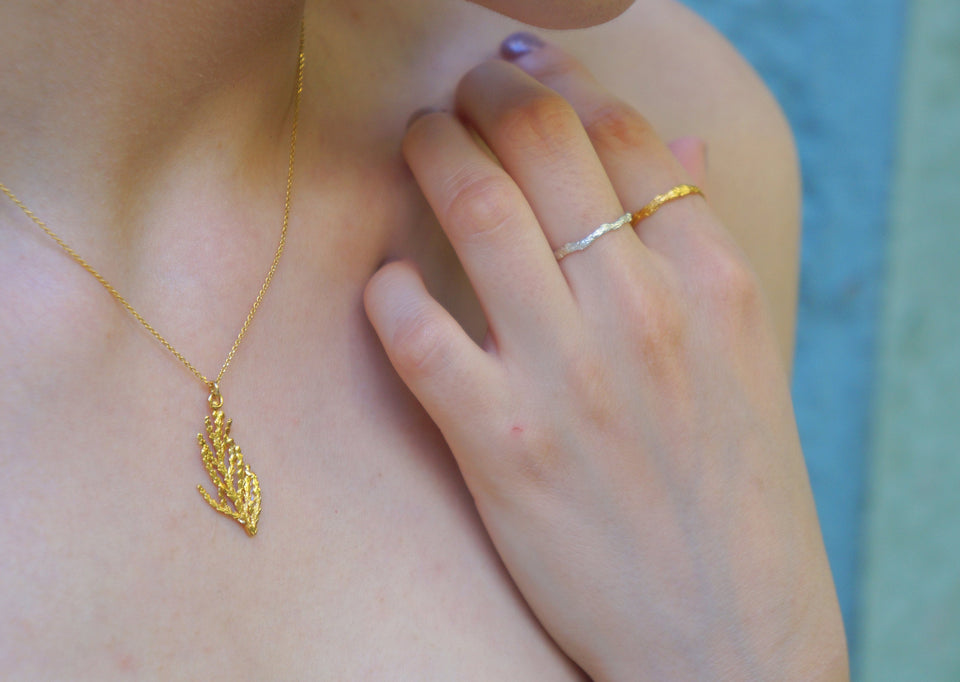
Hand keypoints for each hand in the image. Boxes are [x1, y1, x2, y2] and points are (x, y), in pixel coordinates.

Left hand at [365, 35, 846, 680]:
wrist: (728, 635)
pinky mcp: (505, 448)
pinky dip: (392, 292)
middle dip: (485, 97)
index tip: (521, 69)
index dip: (560, 81)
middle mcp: (645, 314)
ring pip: (478, 213)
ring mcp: (570, 379)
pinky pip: (420, 334)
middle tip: (458, 95)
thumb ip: (707, 248)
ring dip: (433, 156)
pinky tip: (389, 283)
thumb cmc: (736, 493)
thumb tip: (677, 146)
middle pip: (544, 147)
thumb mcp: (751, 360)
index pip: (623, 136)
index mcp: (715, 284)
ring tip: (418, 142)